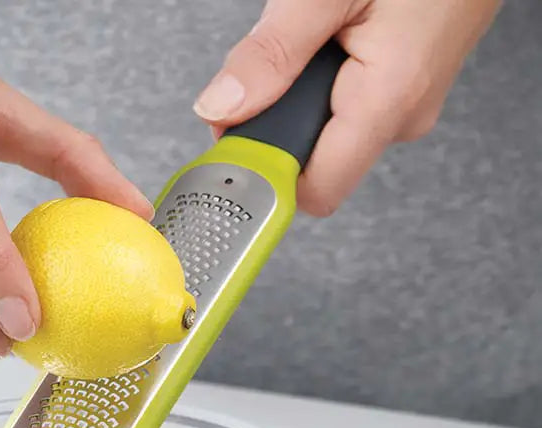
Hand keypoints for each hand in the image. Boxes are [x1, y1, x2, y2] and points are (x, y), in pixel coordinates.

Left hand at [194, 0, 499, 215]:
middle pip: (313, 163)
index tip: (232, 148)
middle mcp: (402, 116)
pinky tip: (327, 40)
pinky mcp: (405, 91)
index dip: (267, 178)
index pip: (315, 192)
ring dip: (297, 99)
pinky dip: (321, 84)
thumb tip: (220, 108)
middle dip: (273, 126)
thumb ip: (272, 54)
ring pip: (326, 133)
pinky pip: (347, 108)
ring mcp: (407, 105)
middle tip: (261, 68)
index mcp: (388, 100)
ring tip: (308, 37)